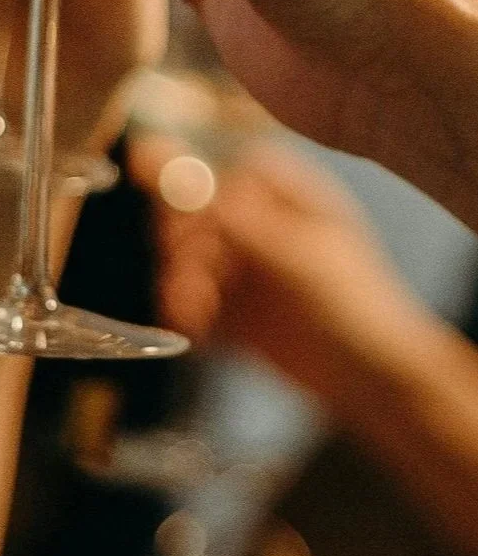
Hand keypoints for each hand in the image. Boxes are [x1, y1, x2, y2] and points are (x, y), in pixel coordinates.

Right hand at [137, 138, 429, 415]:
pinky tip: (195, 323)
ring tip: (193, 305)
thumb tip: (185, 178)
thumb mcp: (297, 259)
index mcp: (292, 200)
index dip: (206, 187)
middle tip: (187, 263)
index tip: (191, 214)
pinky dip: (188, 310)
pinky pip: (196, 300)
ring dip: (184, 278)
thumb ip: (238, 221)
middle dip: (187, 238)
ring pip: (194, 260)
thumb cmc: (353, 306)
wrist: (372, 379)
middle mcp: (264, 229)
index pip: (235, 175)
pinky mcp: (234, 310)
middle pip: (203, 214)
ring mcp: (248, 271)